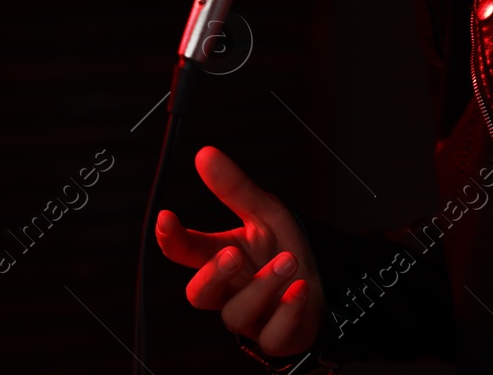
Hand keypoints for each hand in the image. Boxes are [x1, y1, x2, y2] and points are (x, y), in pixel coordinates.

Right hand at [155, 145, 324, 354]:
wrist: (326, 284)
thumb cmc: (284, 249)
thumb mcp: (265, 213)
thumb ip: (235, 188)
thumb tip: (204, 153)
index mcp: (221, 256)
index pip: (185, 251)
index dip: (171, 238)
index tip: (166, 219)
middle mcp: (230, 290)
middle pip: (199, 293)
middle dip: (213, 275)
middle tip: (232, 254)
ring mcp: (251, 318)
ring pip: (236, 314)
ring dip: (263, 286)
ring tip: (289, 262)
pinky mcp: (276, 339)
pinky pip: (272, 336)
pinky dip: (287, 312)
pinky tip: (301, 290)